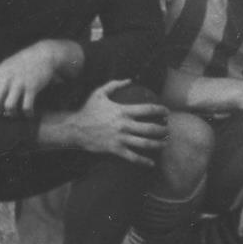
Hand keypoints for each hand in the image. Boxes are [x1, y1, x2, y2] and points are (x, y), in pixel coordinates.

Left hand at [0, 40, 78, 118]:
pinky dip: (27, 113)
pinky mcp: (32, 87)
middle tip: (1, 114)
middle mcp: (7, 79)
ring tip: (14, 114)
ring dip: (11, 114)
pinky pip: (26, 106)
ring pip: (9, 106)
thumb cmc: (23, 62)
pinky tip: (30, 114)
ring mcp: (20, 83)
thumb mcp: (6, 66)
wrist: (42, 54)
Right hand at [53, 79, 168, 164]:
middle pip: (151, 128)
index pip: (148, 109)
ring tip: (165, 143)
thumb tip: (129, 80)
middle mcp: (124, 125)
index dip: (161, 110)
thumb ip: (114, 85)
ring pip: (145, 143)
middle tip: (168, 130)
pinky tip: (152, 164)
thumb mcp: (99, 94)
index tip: (167, 112)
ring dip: (158, 144)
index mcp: (123, 111)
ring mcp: (120, 138)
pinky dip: (144, 162)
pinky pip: (132, 157)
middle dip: (164, 130)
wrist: (74, 129)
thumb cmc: (88, 111)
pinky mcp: (115, 149)